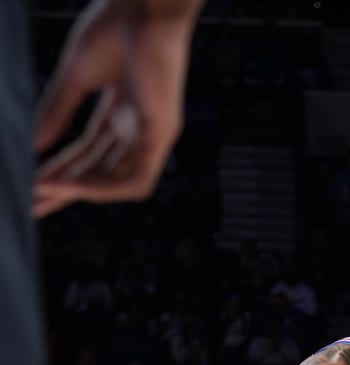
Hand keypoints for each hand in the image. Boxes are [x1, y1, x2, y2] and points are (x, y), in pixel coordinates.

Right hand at [33, 0, 200, 217]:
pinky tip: (71, 187)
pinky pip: (137, 177)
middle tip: (34, 205)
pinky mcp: (163, 133)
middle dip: (66, 188)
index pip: (88, 152)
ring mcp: (152, 132)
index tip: (32, 184)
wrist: (143, 8)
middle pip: (101, 170)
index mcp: (120, 111)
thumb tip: (34, 144)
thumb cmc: (114, 28)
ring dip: (80, 191)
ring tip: (44, 194)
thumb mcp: (75, 76)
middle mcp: (137, 126)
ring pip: (119, 181)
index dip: (60, 169)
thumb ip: (57, 109)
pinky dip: (103, 186)